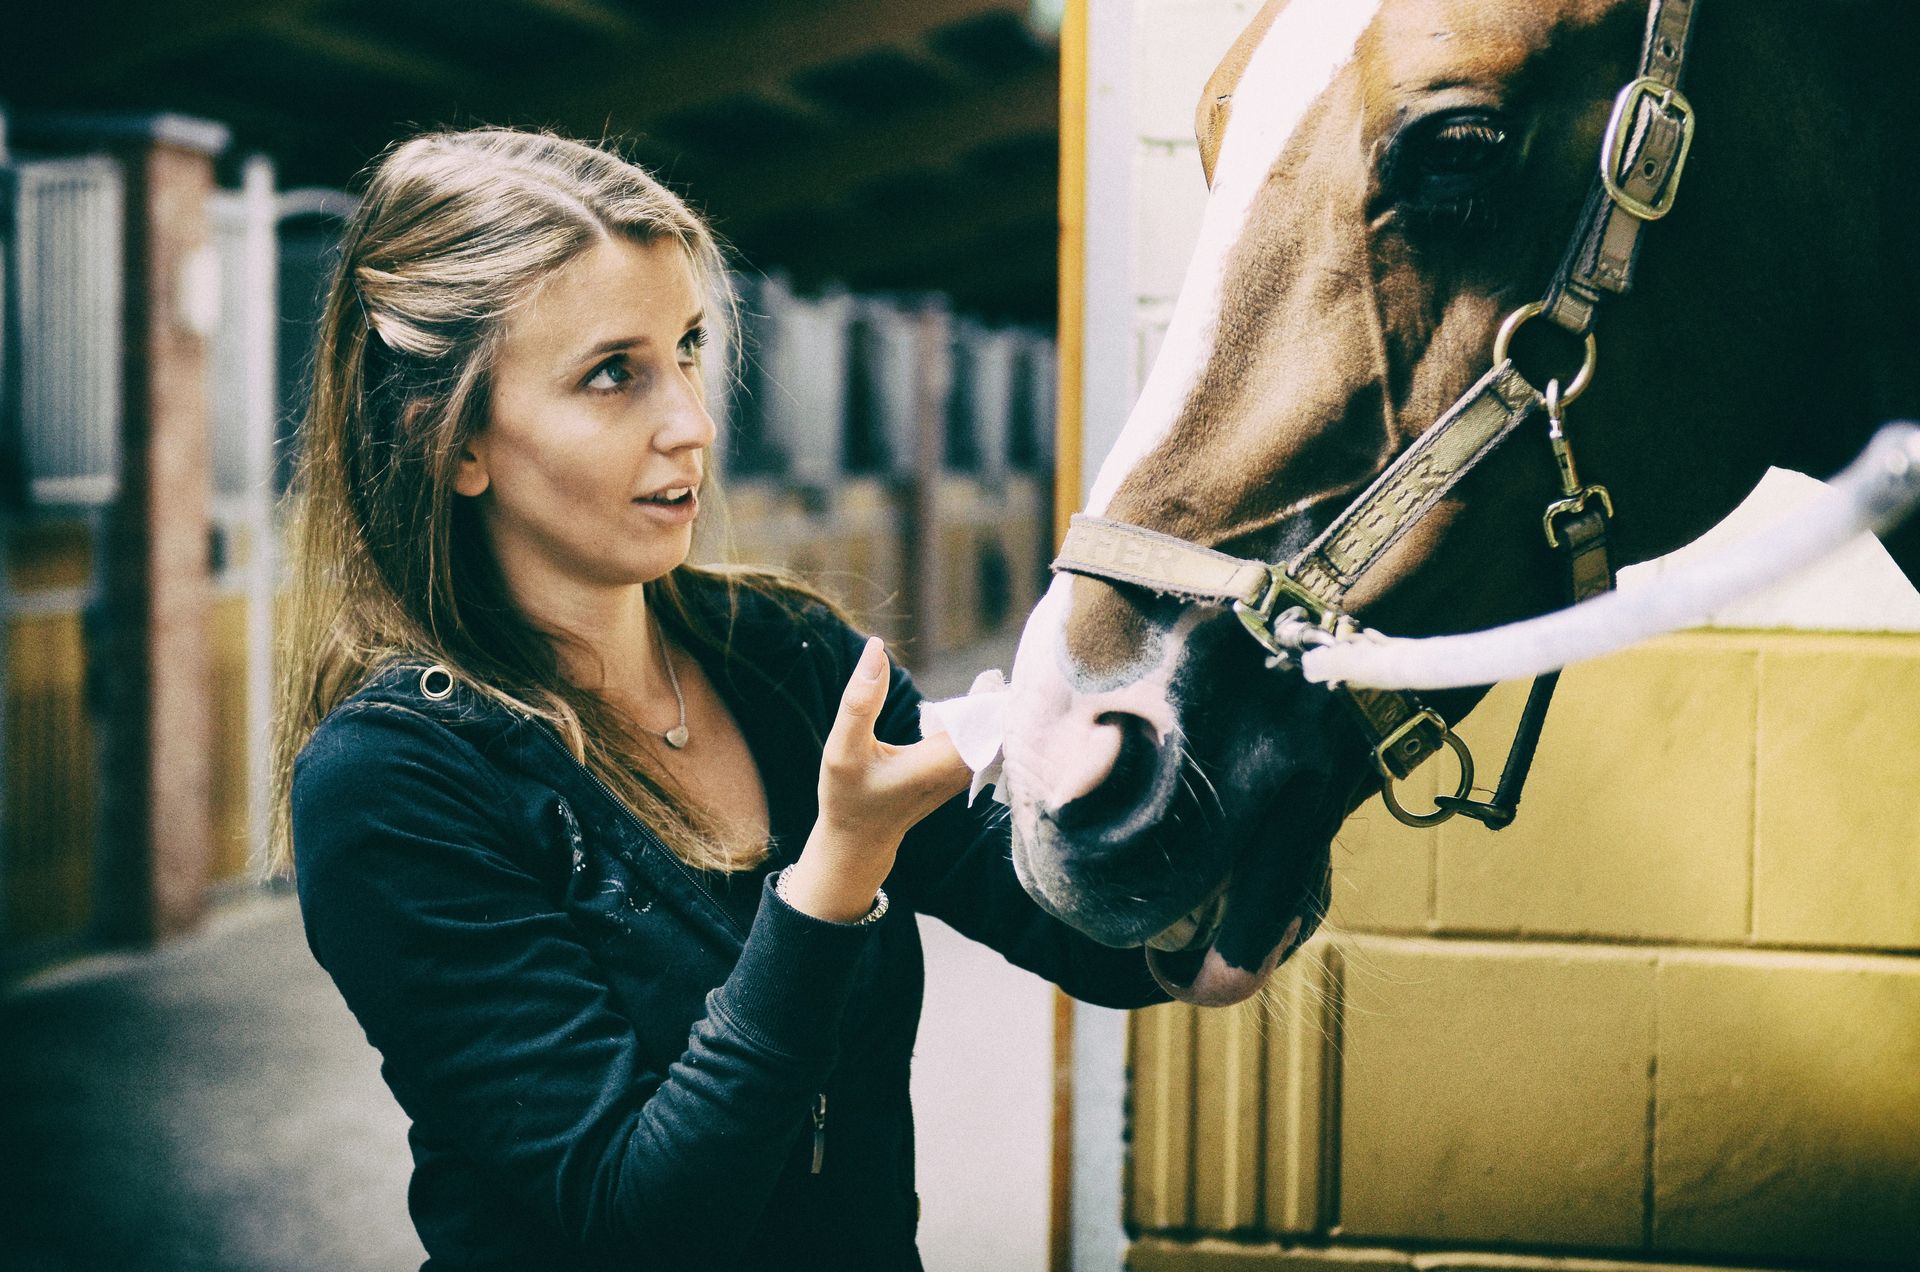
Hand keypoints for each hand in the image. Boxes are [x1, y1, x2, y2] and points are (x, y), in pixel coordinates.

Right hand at [779, 637, 970, 923]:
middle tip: (996, 670)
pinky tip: (981, 697)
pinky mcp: (959, 772)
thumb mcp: (843, 749)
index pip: (989, 721)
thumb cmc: (847, 795)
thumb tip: (876, 647)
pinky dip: (983, 717)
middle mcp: (961, 771)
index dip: (997, 696)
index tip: (995, 673)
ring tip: (990, 679)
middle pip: (998, 725)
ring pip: (994, 732)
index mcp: (940, 764)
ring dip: (993, 706)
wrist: (859, 838)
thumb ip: (860, 700)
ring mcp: (964, 774)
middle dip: (1001, 697)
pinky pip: (984, 738)